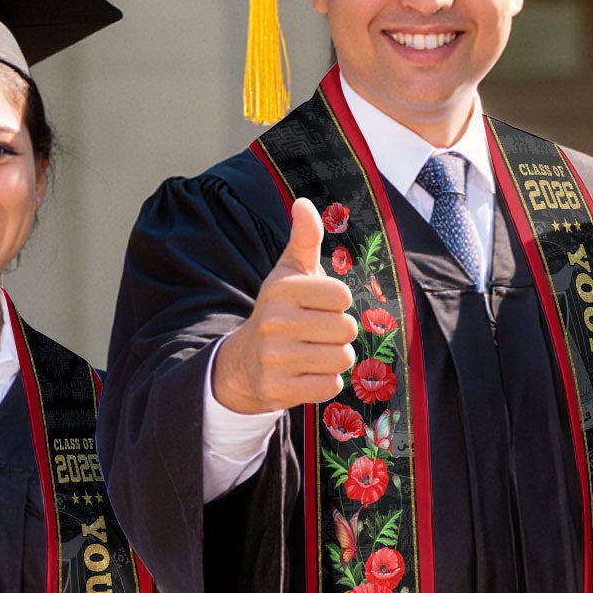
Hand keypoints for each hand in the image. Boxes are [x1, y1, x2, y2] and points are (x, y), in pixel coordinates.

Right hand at [210, 198, 358, 414]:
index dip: (337, 302)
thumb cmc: (280, 310)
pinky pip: (330, 386)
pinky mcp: (278, 389)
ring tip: (313, 352)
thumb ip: (305, 238)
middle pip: (347, 328)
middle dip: (340, 333)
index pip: (342, 295)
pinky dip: (326, 382)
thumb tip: (304, 203)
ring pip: (342, 358)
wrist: (245, 360)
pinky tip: (307, 373)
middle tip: (317, 333)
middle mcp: (275, 321)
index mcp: (282, 289)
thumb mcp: (290, 272)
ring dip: (336, 358)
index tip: (318, 305)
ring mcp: (274, 357)